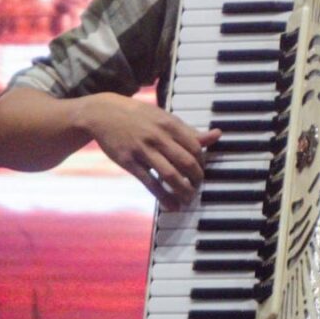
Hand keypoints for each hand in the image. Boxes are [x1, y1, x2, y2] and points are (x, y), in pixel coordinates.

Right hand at [83, 94, 218, 207]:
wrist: (103, 113)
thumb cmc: (138, 116)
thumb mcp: (164, 117)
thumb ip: (189, 131)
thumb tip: (216, 136)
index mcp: (170, 124)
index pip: (196, 147)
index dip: (202, 162)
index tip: (201, 170)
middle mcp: (158, 136)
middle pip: (186, 163)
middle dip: (196, 179)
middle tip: (197, 186)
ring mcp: (143, 150)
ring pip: (170, 175)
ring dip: (184, 191)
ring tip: (189, 199)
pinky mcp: (129, 162)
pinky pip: (150, 183)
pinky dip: (163, 196)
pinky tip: (172, 205)